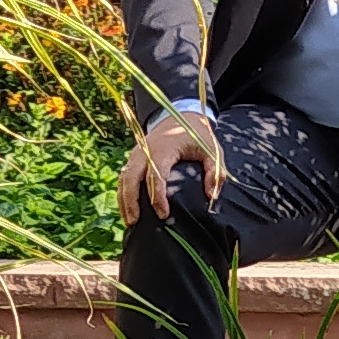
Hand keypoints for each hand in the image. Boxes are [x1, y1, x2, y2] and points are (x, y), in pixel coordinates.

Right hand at [119, 108, 222, 227]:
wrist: (181, 115)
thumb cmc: (197, 136)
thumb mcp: (212, 150)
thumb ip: (215, 172)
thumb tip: (211, 196)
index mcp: (163, 148)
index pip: (155, 175)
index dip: (157, 196)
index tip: (163, 214)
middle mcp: (145, 150)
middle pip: (131, 177)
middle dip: (131, 201)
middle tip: (135, 222)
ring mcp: (137, 153)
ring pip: (124, 178)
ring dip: (124, 200)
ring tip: (129, 221)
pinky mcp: (134, 157)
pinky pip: (124, 176)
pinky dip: (123, 193)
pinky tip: (128, 209)